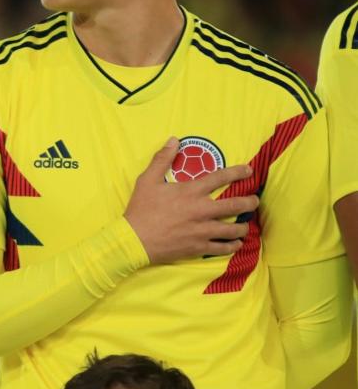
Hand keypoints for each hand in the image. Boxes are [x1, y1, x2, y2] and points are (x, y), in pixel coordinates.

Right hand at [124, 139, 257, 263]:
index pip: (221, 178)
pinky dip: (232, 245)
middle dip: (250, 202)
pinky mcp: (199, 247)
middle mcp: (201, 210)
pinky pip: (223, 248)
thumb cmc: (140, 209)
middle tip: (254, 201)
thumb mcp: (147, 180)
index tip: (249, 170)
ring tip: (245, 224)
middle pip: (235, 205)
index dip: (238, 172)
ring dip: (243, 226)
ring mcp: (202, 231)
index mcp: (191, 192)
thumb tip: (173, 140)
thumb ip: (162, 159)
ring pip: (233, 229)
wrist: (134, 240)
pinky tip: (235, 243)